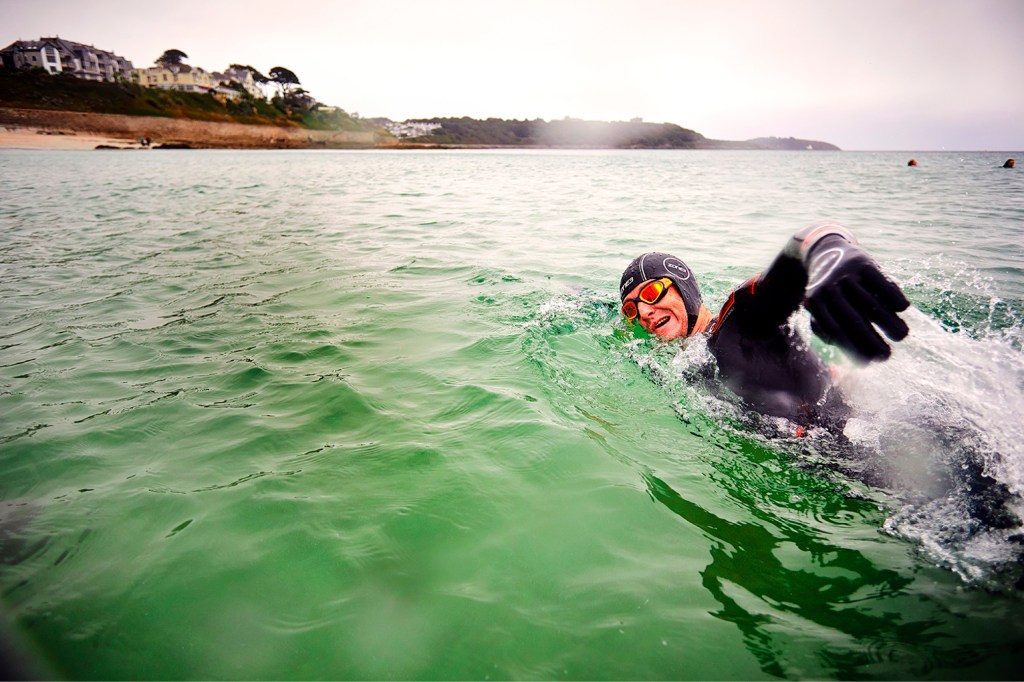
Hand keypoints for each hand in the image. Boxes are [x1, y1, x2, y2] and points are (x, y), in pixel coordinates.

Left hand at [803, 235, 909, 362]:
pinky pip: (882, 284)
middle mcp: (829, 288)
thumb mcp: (820, 308)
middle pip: (854, 320)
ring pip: (872, 304)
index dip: (854, 349)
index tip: (869, 363)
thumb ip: (826, 330)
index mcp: (816, 303)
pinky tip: (903, 309)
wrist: (824, 251)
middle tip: (887, 356)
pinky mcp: (863, 262)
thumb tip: (853, 355)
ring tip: (902, 335)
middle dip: (872, 342)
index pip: (836, 331)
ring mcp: (846, 274)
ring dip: (890, 323)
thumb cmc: (827, 291)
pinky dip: (894, 297)